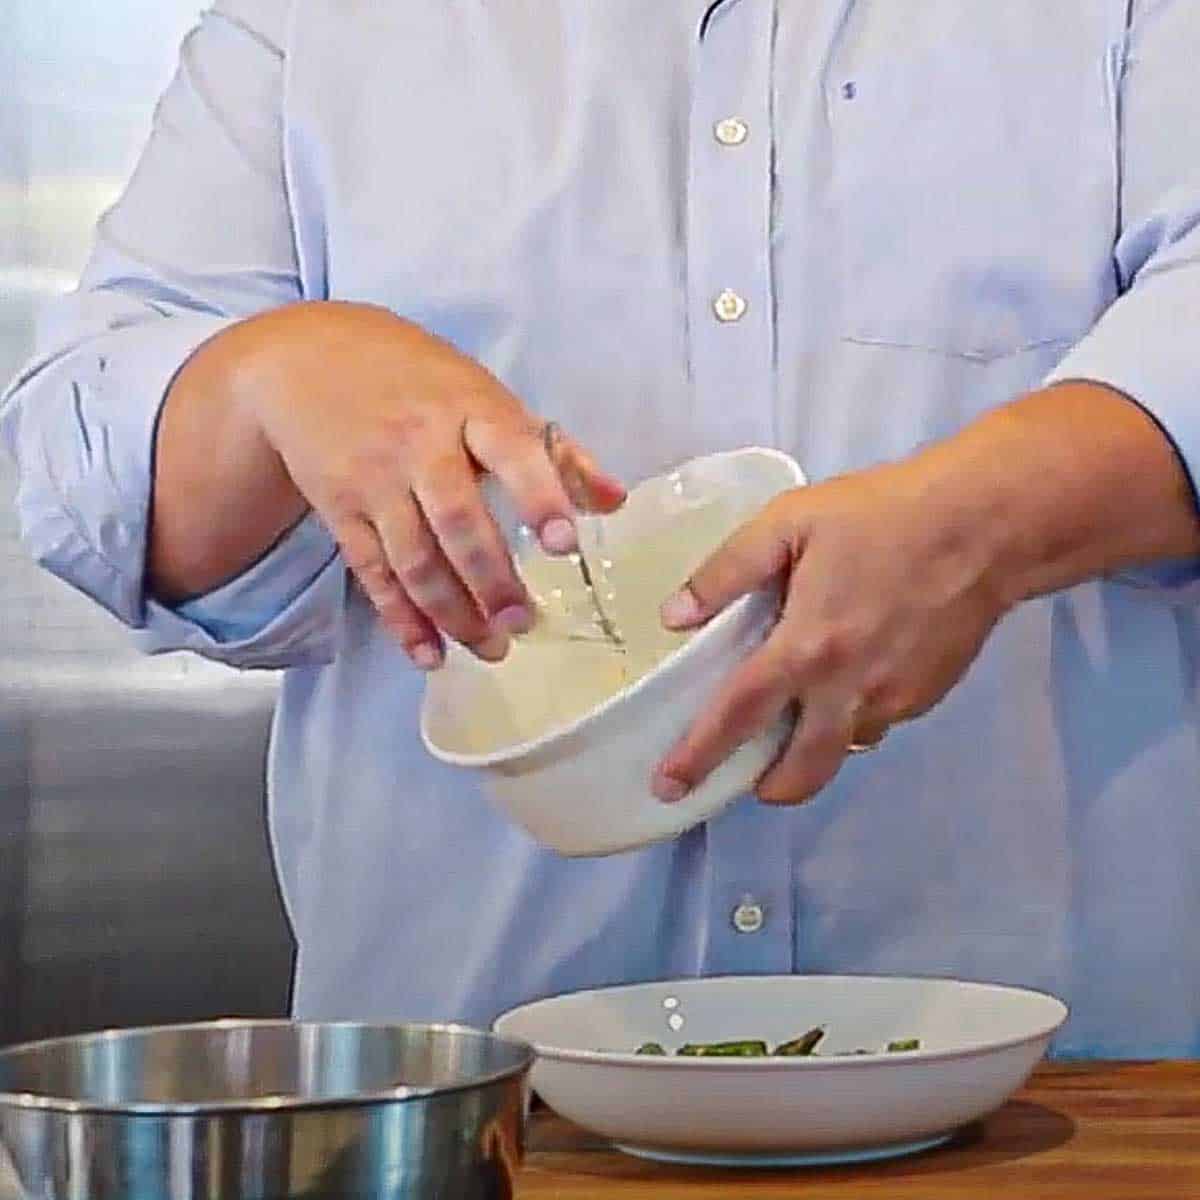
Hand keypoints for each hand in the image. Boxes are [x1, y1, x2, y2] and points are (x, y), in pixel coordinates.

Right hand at [242, 302, 623, 665]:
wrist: (308, 358)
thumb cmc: (421, 381)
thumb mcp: (488, 397)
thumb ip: (556, 451)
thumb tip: (617, 500)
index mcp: (471, 408)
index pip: (512, 452)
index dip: (540, 497)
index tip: (564, 544)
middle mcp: (421, 444)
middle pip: (456, 520)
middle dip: (491, 579)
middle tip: (524, 623)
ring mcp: (375, 480)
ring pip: (414, 558)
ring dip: (453, 612)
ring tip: (491, 648)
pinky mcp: (340, 510)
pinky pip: (372, 573)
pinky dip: (400, 619)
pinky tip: (429, 653)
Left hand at [650, 458, 1008, 804]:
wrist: (986, 525)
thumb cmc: (882, 515)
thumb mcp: (790, 522)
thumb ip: (727, 571)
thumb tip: (674, 616)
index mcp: (807, 647)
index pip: (739, 716)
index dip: (698, 754)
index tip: (668, 784)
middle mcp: (849, 689)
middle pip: (800, 771)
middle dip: (767, 788)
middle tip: (742, 778)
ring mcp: (894, 699)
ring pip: (842, 750)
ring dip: (810, 751)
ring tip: (793, 721)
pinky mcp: (926, 695)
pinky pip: (876, 724)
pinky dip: (850, 718)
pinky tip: (845, 680)